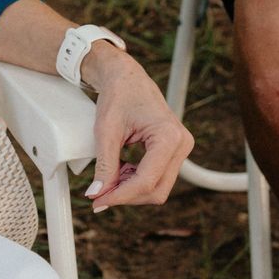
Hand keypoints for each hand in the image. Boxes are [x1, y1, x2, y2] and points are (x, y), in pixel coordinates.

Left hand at [80, 44, 193, 213]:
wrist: (126, 77)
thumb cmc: (118, 96)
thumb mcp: (106, 131)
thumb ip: (104, 166)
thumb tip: (97, 195)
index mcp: (169, 136)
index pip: (146, 181)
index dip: (120, 196)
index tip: (97, 201)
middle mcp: (182, 144)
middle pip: (156, 190)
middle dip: (126, 196)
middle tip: (98, 194)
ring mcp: (181, 148)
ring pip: (158, 188)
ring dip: (131, 189)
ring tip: (108, 177)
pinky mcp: (175, 151)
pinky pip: (158, 178)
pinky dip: (136, 181)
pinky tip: (120, 171)